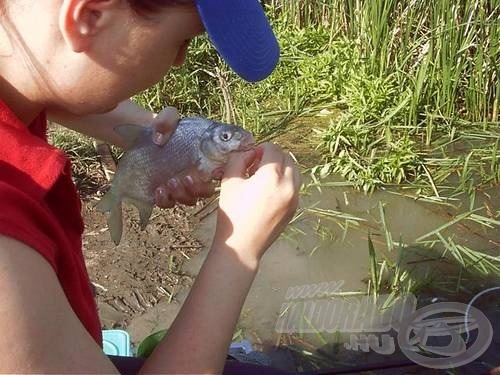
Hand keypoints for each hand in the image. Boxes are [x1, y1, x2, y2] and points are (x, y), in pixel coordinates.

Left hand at [151, 107, 214, 207]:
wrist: (139, 135)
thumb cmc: (161, 127)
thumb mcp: (166, 117)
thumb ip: (167, 118)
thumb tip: (160, 139)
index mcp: (204, 158)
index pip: (220, 171)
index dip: (220, 175)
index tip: (212, 172)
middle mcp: (195, 174)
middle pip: (206, 191)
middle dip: (199, 189)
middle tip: (186, 178)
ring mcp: (179, 185)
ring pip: (189, 199)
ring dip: (183, 195)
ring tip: (170, 182)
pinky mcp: (163, 193)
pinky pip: (168, 204)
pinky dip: (166, 200)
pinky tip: (159, 190)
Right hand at [213, 143, 299, 266]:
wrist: (243, 244)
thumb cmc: (233, 213)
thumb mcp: (229, 181)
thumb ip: (239, 159)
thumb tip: (250, 153)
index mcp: (272, 176)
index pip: (274, 149)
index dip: (261, 148)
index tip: (251, 157)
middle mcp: (288, 185)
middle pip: (287, 157)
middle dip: (273, 157)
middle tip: (257, 166)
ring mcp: (294, 197)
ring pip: (294, 171)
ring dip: (282, 168)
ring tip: (264, 178)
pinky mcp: (295, 207)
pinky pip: (295, 186)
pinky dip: (285, 181)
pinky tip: (269, 191)